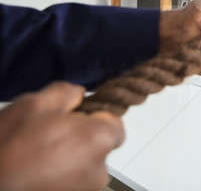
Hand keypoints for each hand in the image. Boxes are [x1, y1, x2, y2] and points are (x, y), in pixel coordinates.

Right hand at [0, 82, 124, 190]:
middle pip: (100, 147)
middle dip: (80, 140)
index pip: (115, 124)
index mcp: (98, 139)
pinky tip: (35, 173)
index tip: (73, 118)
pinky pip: (73, 184)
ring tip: (36, 158)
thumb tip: (80, 94)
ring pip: (85, 167)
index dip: (94, 118)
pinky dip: (60, 178)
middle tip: (48, 137)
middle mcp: (100, 170)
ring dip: (69, 160)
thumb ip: (67, 92)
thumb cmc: (7, 149)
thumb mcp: (34, 104)